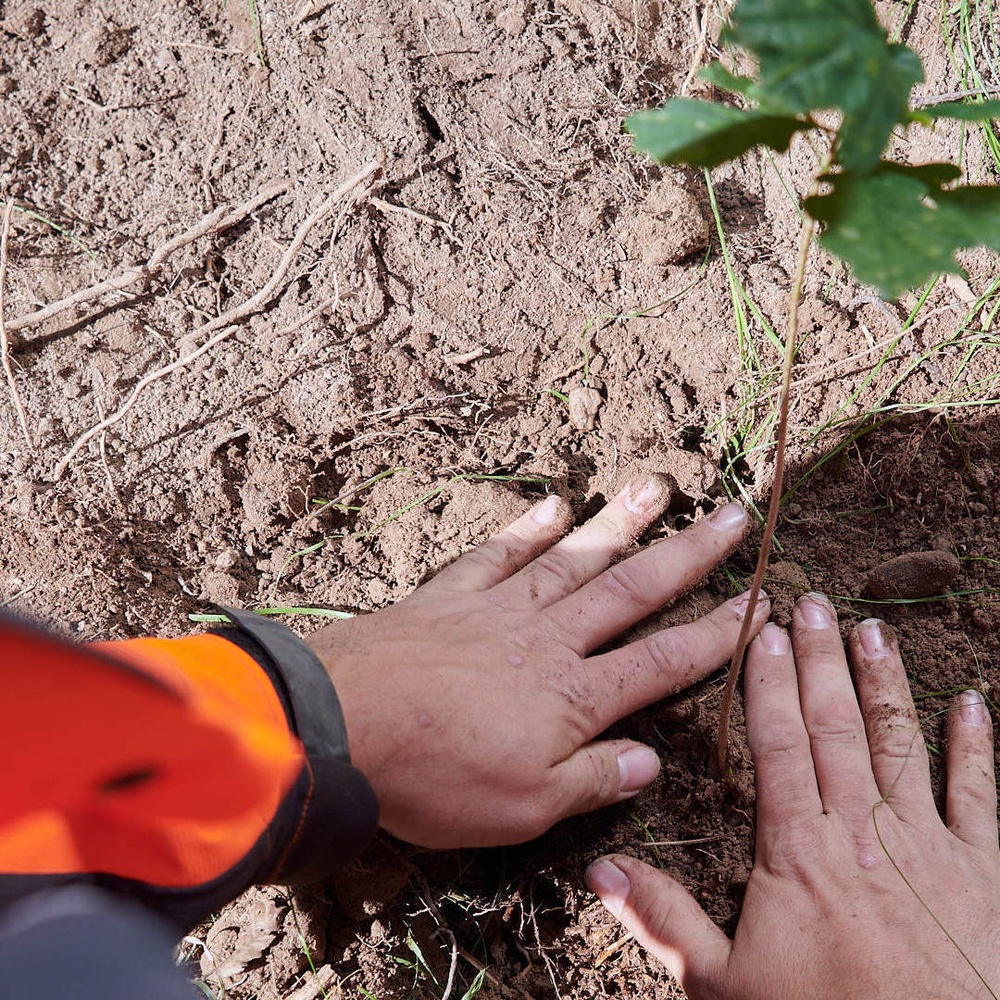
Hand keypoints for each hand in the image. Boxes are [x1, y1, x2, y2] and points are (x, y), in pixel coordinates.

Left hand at [306, 478, 764, 847]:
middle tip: (733, 517)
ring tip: (657, 486)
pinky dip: (528, 529)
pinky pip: (498, 554)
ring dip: (619, 523)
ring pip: (574, 558)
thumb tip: (653, 761)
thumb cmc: (436, 777)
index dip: (714, 636)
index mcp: (572, 695)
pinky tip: (554, 505)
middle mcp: (547, 639)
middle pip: (631, 590)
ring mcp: (498, 608)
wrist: (344, 724)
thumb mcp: (525, 807)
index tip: (756, 606)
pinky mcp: (450, 596)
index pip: (661, 662)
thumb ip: (593, 779)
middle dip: (688, 555)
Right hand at [586, 595, 999, 998]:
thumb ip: (664, 918)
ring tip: (873, 630)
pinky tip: (972, 703)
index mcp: (797, 852)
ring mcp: (927, 848)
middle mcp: (861, 833)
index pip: (777, 743)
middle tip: (814, 601)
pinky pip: (977, 797)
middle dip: (822, 660)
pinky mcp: (981, 874)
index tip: (764, 631)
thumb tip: (598, 866)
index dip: (768, 683)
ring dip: (885, 684)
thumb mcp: (724, 987)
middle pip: (836, 727)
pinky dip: (975, 747)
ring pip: (900, 745)